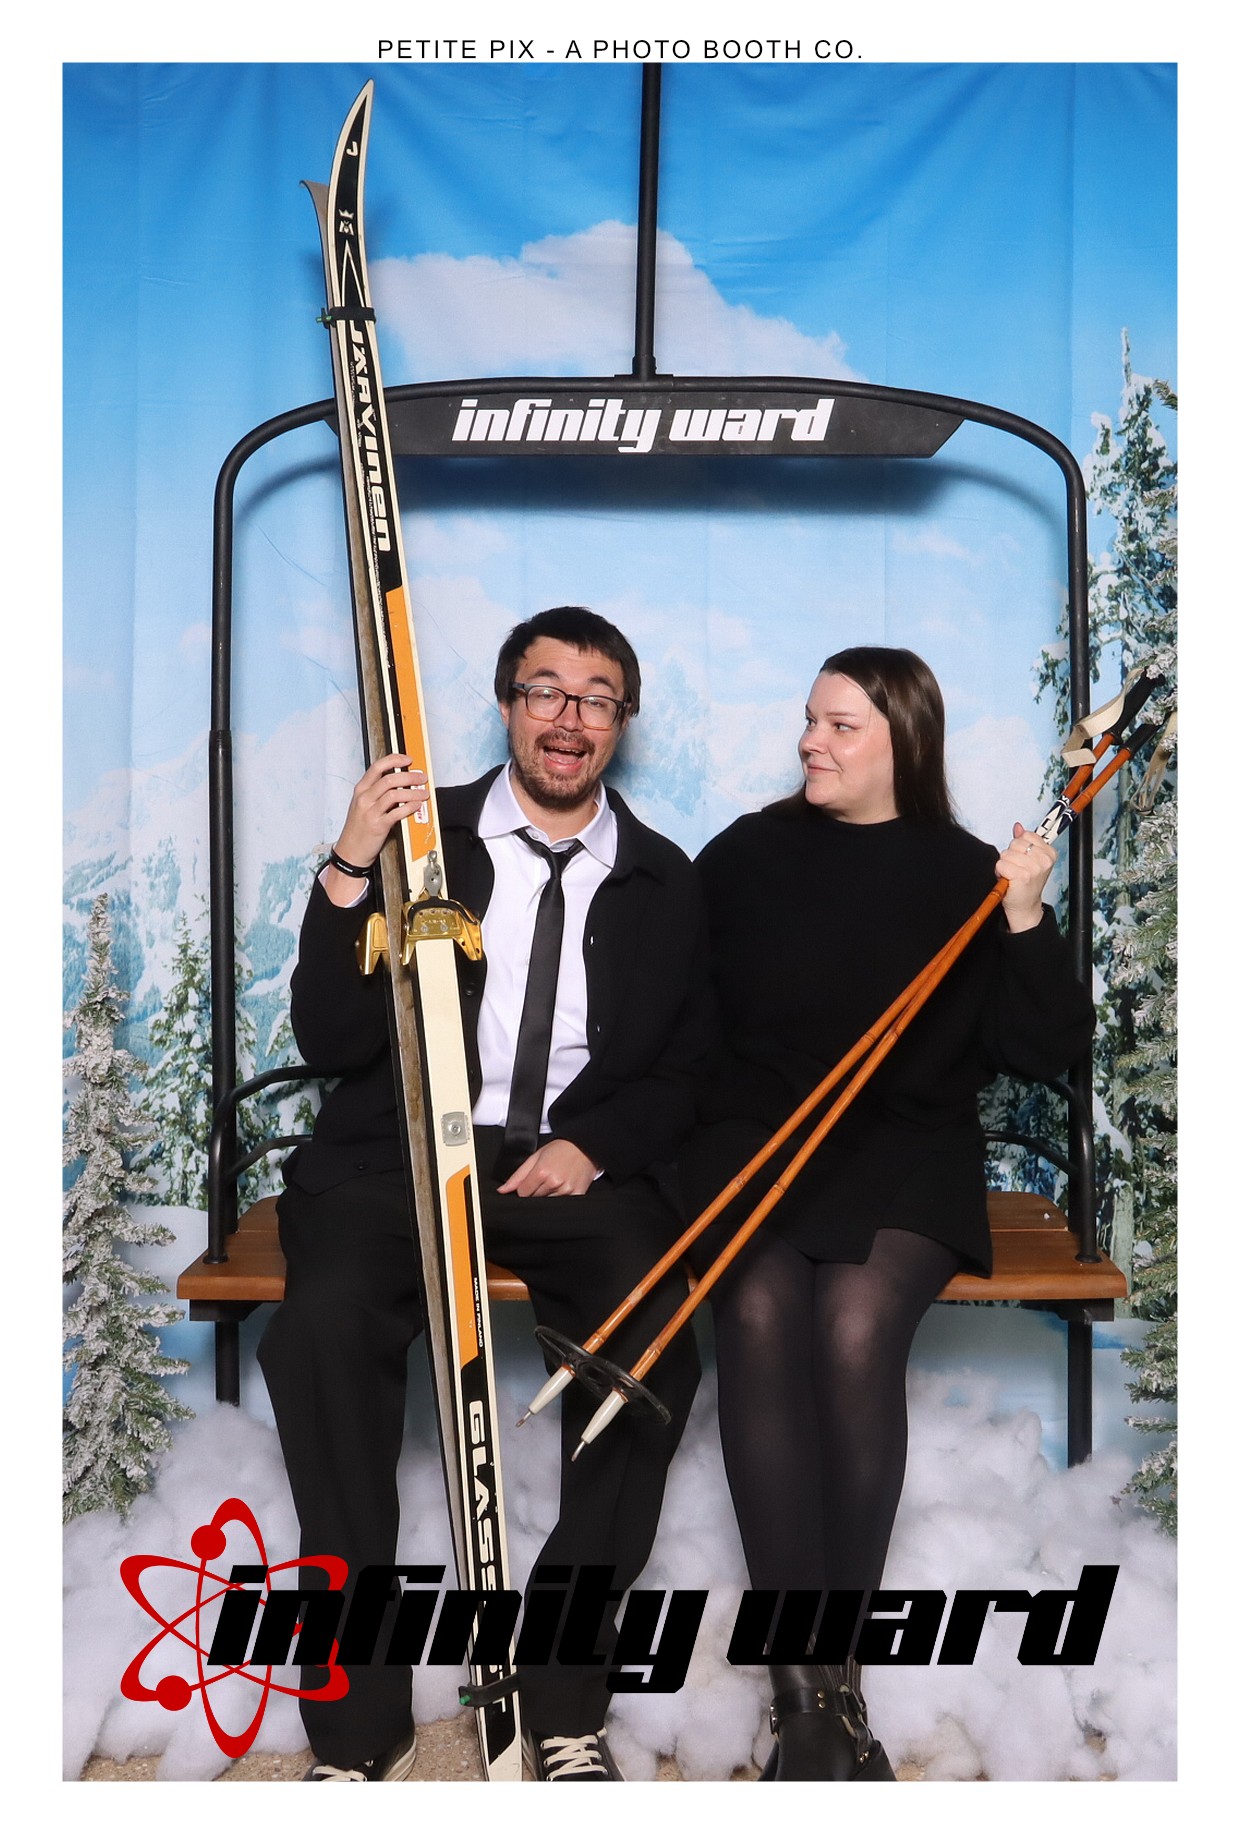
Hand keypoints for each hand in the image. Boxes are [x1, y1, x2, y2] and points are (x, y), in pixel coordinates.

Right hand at [323, 756, 427, 904]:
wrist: (350, 851)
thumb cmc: (358, 828)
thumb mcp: (362, 805)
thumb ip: (376, 792)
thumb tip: (400, 781)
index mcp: (361, 789)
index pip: (377, 767)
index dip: (394, 760)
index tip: (408, 759)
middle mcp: (364, 798)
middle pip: (389, 779)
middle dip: (410, 776)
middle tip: (422, 777)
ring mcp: (370, 811)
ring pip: (395, 794)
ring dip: (413, 792)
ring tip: (423, 793)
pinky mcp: (378, 825)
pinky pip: (397, 813)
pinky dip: (410, 807)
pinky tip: (417, 805)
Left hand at [496, 1140, 599, 1196]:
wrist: (585, 1146)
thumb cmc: (560, 1149)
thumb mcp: (535, 1157)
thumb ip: (517, 1176)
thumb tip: (502, 1190)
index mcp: (541, 1172)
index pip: (522, 1193)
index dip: (525, 1187)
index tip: (533, 1180)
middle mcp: (554, 1182)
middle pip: (535, 1198)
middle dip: (537, 1190)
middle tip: (547, 1176)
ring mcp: (566, 1190)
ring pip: (548, 1202)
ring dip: (549, 1194)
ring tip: (556, 1179)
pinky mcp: (577, 1195)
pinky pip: (562, 1204)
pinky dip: (560, 1197)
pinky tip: (564, 1185)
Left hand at [996, 822, 1055, 932]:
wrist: (1025, 906)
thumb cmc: (1026, 883)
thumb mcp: (1029, 859)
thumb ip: (1024, 841)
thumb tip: (1018, 826)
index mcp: (1049, 853)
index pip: (1026, 835)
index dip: (1019, 847)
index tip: (1023, 859)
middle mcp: (1044, 860)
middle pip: (1015, 843)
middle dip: (1010, 855)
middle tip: (1016, 869)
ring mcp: (1034, 868)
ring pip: (1006, 853)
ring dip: (1004, 864)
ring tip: (1012, 875)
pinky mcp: (1022, 876)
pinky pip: (1001, 864)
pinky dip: (1000, 872)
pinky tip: (1007, 879)